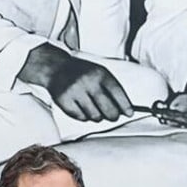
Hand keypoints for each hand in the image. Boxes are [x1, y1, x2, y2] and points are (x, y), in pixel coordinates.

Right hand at [18, 43, 132, 121]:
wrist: (56, 69)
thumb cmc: (82, 73)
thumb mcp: (99, 73)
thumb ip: (112, 88)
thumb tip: (126, 109)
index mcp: (100, 73)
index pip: (117, 92)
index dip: (125, 105)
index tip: (130, 113)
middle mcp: (88, 82)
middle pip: (108, 109)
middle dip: (113, 116)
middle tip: (113, 116)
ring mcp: (75, 92)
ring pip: (95, 116)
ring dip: (98, 116)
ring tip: (95, 109)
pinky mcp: (64, 101)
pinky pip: (81, 117)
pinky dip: (84, 116)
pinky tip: (83, 108)